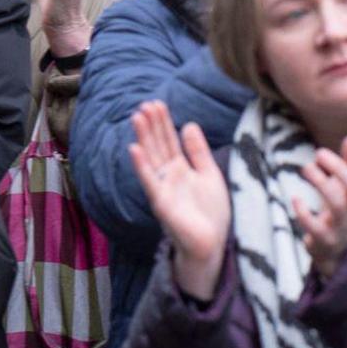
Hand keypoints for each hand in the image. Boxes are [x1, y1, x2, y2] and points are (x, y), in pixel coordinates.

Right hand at [127, 101, 231, 300]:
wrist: (212, 245)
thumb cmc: (210, 213)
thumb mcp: (208, 174)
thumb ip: (198, 151)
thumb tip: (188, 124)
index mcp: (180, 170)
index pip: (169, 141)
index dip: (163, 122)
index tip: (157, 103)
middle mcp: (168, 177)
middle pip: (157, 146)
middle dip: (152, 125)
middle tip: (145, 103)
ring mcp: (163, 190)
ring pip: (151, 159)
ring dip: (143, 138)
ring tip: (136, 117)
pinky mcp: (161, 204)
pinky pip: (150, 182)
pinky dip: (142, 166)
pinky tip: (134, 149)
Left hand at [295, 138, 346, 281]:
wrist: (336, 251)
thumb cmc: (340, 210)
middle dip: (338, 168)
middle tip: (319, 153)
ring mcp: (341, 226)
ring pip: (337, 205)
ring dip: (321, 183)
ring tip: (307, 168)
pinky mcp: (324, 239)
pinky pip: (316, 227)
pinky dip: (304, 212)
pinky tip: (296, 198)